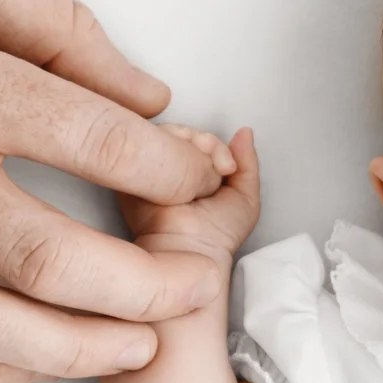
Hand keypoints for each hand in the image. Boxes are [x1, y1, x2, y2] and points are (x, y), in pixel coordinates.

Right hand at [0, 0, 224, 382]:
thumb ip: (65, 30)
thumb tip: (149, 96)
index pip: (96, 143)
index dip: (172, 170)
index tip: (206, 178)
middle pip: (45, 258)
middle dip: (140, 288)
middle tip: (193, 291)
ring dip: (69, 350)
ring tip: (135, 348)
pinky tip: (36, 363)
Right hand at [119, 126, 259, 264]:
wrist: (194, 250)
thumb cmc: (218, 236)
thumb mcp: (245, 197)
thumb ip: (247, 162)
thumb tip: (245, 132)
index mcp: (195, 173)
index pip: (203, 141)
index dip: (217, 147)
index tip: (228, 166)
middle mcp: (172, 168)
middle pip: (187, 134)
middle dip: (207, 144)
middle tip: (219, 168)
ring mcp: (152, 168)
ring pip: (171, 134)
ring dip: (193, 145)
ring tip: (204, 175)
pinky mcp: (134, 170)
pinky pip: (152, 141)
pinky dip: (173, 146)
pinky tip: (185, 170)